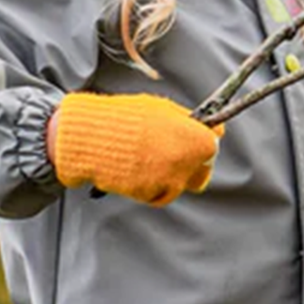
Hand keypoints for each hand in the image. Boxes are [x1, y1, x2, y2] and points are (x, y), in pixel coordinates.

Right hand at [50, 92, 222, 205]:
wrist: (91, 137)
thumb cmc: (124, 119)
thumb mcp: (162, 109)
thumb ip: (189, 121)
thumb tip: (213, 129)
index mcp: (195, 140)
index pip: (212, 148)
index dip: (202, 143)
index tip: (193, 138)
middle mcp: (186, 164)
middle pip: (201, 174)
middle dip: (190, 165)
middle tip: (172, 151)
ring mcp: (167, 182)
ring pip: (178, 186)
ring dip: (168, 176)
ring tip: (147, 157)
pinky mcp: (148, 195)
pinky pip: (156, 193)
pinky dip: (150, 184)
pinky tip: (136, 167)